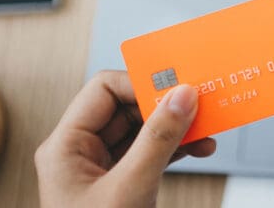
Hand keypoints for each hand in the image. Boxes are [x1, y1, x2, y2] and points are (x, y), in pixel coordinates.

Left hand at [35, 70, 216, 207]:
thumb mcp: (131, 189)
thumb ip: (158, 139)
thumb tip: (182, 96)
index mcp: (65, 146)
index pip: (104, 91)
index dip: (142, 85)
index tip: (179, 88)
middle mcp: (80, 152)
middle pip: (127, 108)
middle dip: (166, 106)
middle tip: (201, 103)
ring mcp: (101, 168)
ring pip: (143, 130)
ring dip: (177, 127)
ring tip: (208, 128)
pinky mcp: (121, 184)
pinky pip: (150, 152)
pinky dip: (177, 148)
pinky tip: (202, 148)